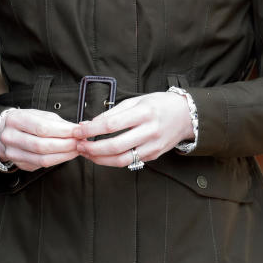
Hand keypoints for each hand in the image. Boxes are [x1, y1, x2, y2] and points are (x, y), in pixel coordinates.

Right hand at [0, 107, 80, 171]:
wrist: (4, 131)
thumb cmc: (24, 122)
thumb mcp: (39, 115)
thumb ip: (58, 123)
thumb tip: (79, 129)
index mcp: (15, 120)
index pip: (42, 128)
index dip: (63, 132)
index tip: (78, 132)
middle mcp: (10, 137)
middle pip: (42, 145)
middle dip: (65, 145)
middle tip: (79, 142)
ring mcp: (13, 153)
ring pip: (42, 159)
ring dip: (63, 155)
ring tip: (75, 149)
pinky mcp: (19, 164)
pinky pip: (41, 165)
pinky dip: (57, 160)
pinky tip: (65, 155)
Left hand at [74, 91, 191, 168]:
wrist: (185, 116)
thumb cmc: (158, 105)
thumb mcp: (135, 101)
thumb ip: (113, 112)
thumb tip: (90, 123)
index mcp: (143, 113)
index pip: (111, 124)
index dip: (91, 129)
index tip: (77, 130)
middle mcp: (149, 131)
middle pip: (115, 146)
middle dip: (92, 148)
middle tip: (78, 145)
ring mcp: (152, 147)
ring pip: (121, 160)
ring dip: (99, 159)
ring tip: (86, 152)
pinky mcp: (153, 156)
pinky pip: (129, 162)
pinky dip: (112, 160)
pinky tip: (101, 155)